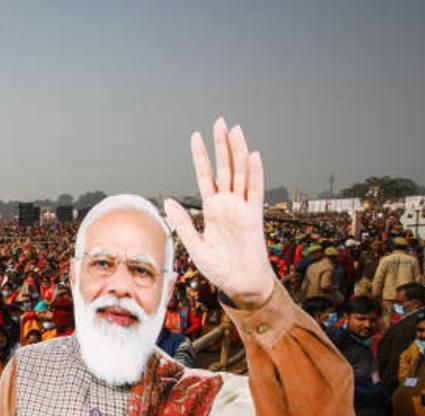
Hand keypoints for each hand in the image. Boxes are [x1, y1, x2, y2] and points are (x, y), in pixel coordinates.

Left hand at [164, 117, 274, 308]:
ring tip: (235, 129)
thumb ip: (184, 223)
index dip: (201, 157)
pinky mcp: (254, 217)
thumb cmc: (219, 268)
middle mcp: (228, 204)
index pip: (206, 176)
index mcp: (212, 209)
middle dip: (221, 145)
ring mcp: (242, 208)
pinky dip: (255, 173)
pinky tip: (253, 155)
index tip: (195, 136)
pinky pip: (255, 191)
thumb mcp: (195, 245)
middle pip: (225, 168)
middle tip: (219, 121)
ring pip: (240, 173)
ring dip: (238, 151)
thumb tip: (169, 201)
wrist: (239, 285)